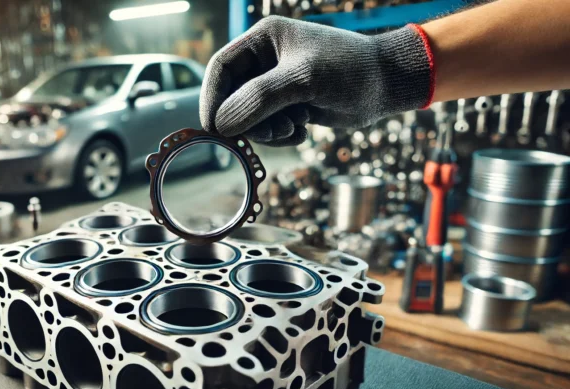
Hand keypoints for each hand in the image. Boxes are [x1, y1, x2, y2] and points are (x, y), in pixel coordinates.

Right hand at [200, 16, 432, 145]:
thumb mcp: (303, 80)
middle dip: (247, 120)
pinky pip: (267, 126)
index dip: (212, 99)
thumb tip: (221, 125)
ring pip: (248, 116)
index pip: (220, 68)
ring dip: (265, 131)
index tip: (214, 129)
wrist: (388, 84)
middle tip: (271, 133)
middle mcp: (265, 60)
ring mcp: (276, 84)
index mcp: (263, 39)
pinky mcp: (288, 104)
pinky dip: (279, 135)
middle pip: (231, 96)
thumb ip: (260, 99)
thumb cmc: (351, 71)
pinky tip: (302, 131)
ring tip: (292, 129)